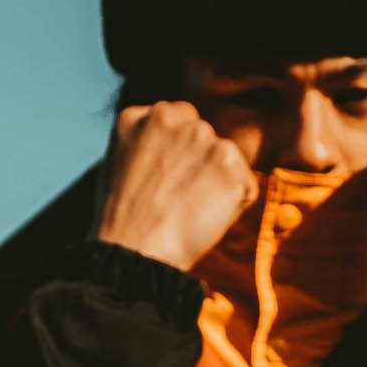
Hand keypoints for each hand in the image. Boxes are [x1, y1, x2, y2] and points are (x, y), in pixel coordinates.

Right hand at [96, 98, 258, 271]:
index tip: (166, 180)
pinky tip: (203, 219)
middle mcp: (174, 117)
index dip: (179, 154)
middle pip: (205, 137)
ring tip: (188, 211)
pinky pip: (245, 187)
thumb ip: (151, 143)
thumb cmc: (124, 220)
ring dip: (218, 184)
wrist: (134, 250)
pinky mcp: (228, 162)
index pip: (181, 120)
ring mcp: (204, 138)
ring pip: (227, 159)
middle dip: (200, 164)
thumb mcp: (121, 164)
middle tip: (176, 200)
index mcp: (146, 115)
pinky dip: (234, 206)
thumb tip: (176, 148)